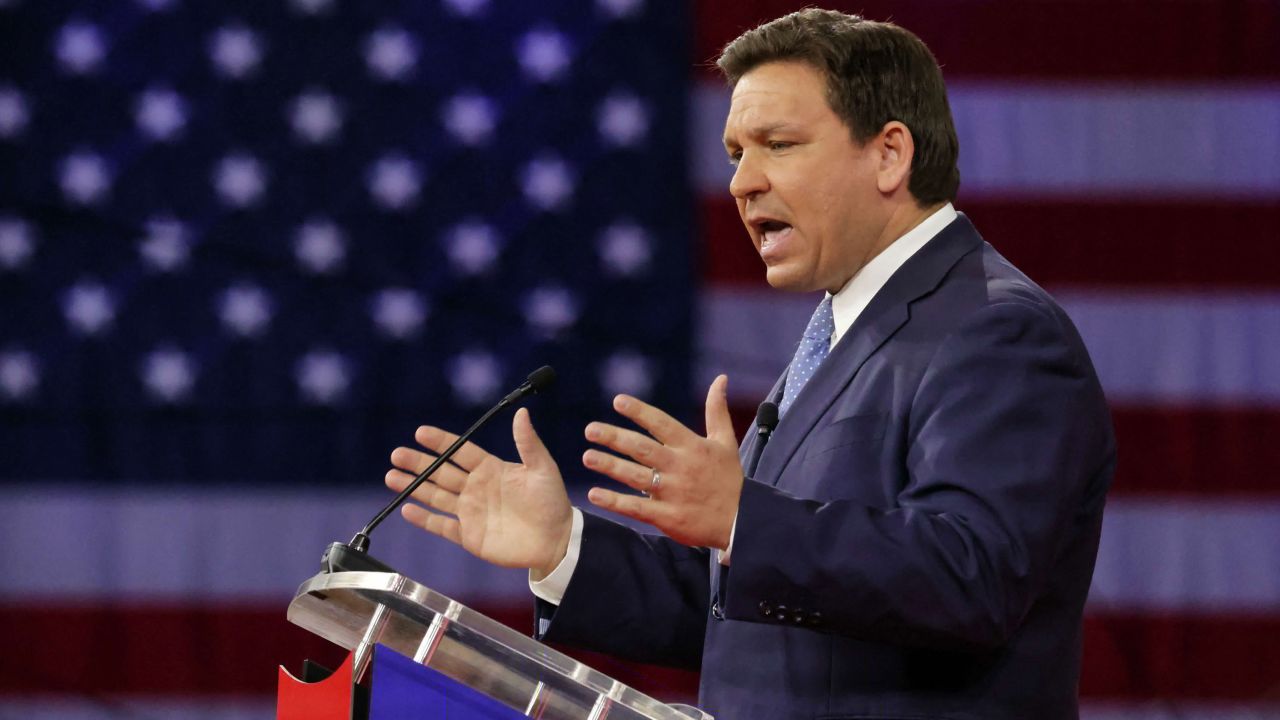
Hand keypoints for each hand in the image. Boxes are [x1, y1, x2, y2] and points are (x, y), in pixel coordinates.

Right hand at [386, 408, 572, 577]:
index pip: (460, 451)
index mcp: (491, 469)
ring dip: (414, 486)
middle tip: (397, 454)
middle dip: (418, 463)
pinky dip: (424, 519)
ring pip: (435, 496)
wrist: (556, 540)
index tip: (421, 432)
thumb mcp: (542, 468)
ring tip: (392, 476)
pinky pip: (442, 525)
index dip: (441, 442)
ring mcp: (470, 512)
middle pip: (441, 472)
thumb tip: (522, 412)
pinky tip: (407, 509)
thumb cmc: (552, 502)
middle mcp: (476, 488)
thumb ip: (528, 443)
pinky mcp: (469, 535)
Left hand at [582, 374, 742, 548]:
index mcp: (692, 447)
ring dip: (610, 465)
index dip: (640, 412)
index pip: (662, 424)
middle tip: (590, 429)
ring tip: (588, 456)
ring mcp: (672, 492)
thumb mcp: (726, 442)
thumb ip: (716, 410)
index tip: (618, 401)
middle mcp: (680, 467)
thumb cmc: (729, 479)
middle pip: (642, 448)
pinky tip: (594, 494)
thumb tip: (721, 378)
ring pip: (635, 476)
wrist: (741, 522)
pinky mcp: (667, 517)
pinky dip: (614, 501)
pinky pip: (636, 508)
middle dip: (615, 438)